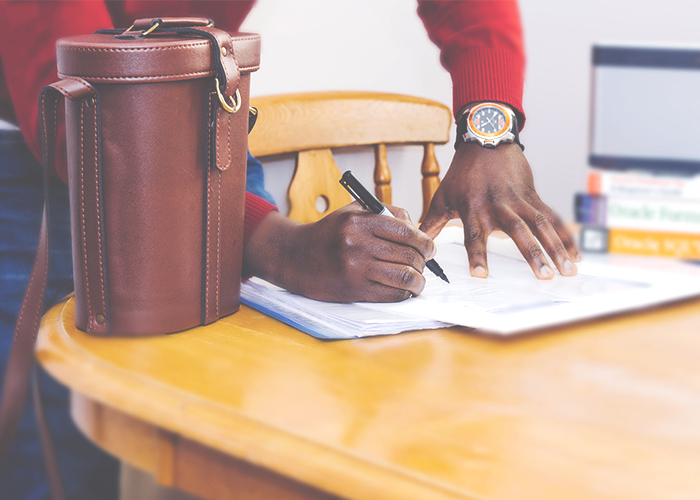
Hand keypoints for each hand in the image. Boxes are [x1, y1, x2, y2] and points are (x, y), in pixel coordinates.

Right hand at [243, 203, 436, 301]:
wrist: (294, 257)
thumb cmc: (328, 234)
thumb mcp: (352, 212)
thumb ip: (385, 212)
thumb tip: (417, 228)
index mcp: (359, 221)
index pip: (406, 232)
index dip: (425, 242)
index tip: (430, 248)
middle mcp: (357, 243)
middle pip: (408, 255)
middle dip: (423, 262)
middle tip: (424, 264)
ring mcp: (355, 268)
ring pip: (404, 277)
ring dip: (418, 281)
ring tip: (418, 280)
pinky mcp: (353, 290)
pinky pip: (391, 294)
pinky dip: (404, 294)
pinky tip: (404, 290)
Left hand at [420, 141, 580, 278]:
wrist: (486, 141)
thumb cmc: (463, 172)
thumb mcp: (442, 196)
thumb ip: (431, 223)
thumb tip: (416, 242)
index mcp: (474, 208)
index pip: (474, 236)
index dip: (477, 255)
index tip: (481, 275)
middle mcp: (499, 205)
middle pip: (518, 232)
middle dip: (532, 254)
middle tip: (545, 275)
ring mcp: (520, 201)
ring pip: (542, 225)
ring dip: (557, 247)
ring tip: (568, 270)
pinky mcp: (534, 197)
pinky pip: (553, 218)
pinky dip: (566, 236)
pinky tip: (576, 254)